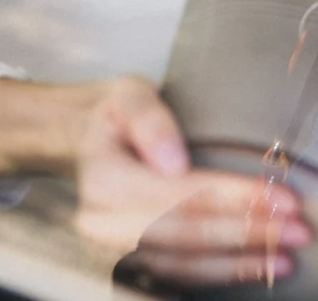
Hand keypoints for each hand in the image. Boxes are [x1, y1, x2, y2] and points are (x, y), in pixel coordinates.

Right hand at [0, 77, 310, 287]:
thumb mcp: (124, 94)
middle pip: (184, 235)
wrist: (76, 141)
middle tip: (296, 230)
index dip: (232, 199)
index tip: (279, 198)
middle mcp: (102, 224)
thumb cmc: (108, 115)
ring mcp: (110, 251)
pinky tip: (250, 269)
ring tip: (282, 257)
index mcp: (104, 180)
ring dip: (237, 264)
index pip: (178, 194)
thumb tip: (174, 162)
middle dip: (244, 236)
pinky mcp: (124, 263)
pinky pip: (173, 276)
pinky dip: (215, 275)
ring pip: (181, 265)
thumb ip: (148, 119)